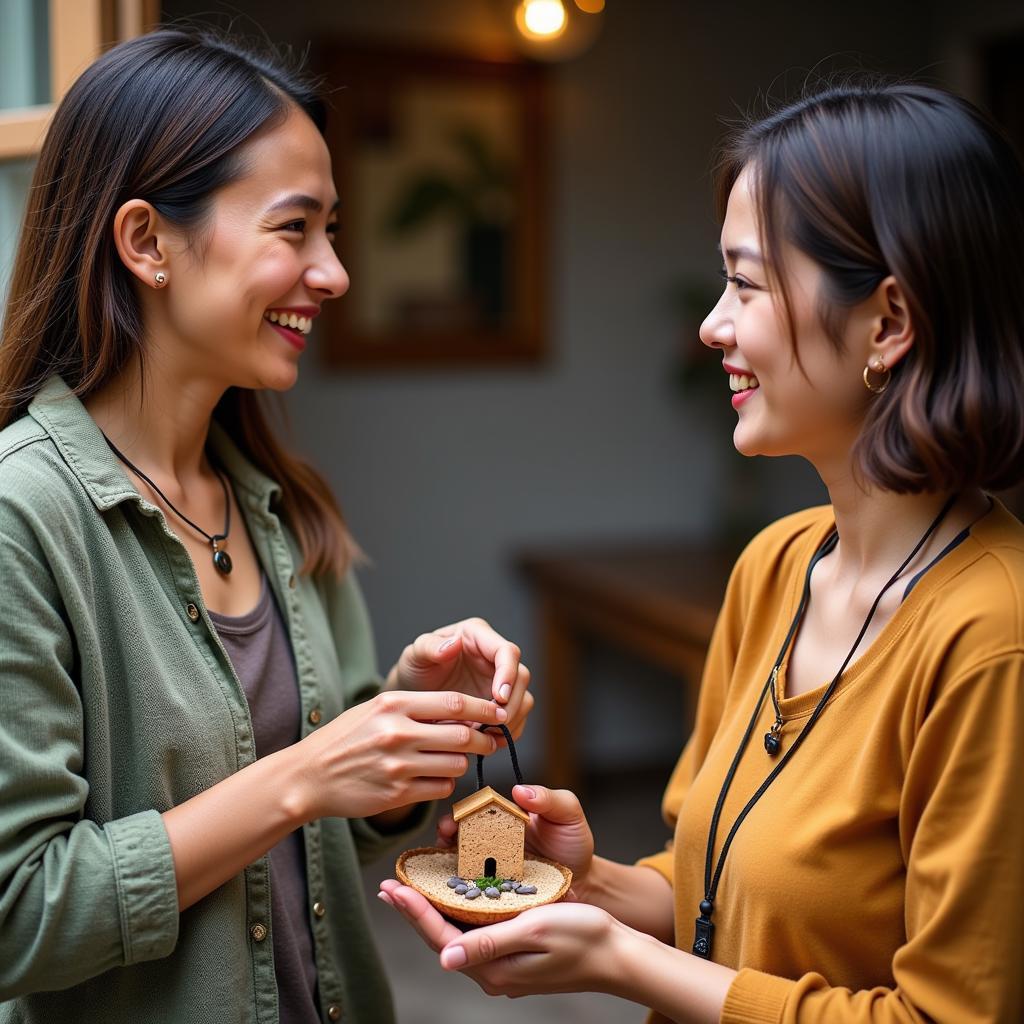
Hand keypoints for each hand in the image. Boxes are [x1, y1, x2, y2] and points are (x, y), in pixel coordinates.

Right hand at [294, 690, 505, 820]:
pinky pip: (441, 788)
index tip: (497, 713)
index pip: (455, 702)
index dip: (484, 708)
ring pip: (456, 764)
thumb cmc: (345, 739)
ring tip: (451, 760)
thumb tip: (464, 712)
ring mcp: (398, 765)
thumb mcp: (376, 709)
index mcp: (394, 704)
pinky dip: (444, 783)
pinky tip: (432, 778)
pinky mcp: (397, 793)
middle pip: (464, 734)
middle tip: (491, 741)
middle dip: (485, 739)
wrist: (308, 776)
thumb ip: (416, 708)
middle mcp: (398, 732)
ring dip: (462, 762)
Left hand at [378, 882, 624, 998]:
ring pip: (456, 933)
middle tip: (390, 884)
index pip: (440, 937)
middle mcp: (492, 970)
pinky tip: (451, 896)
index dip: (413, 911)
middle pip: (442, 936)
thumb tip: (445, 957)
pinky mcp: (513, 953)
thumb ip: (489, 942)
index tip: (392, 887)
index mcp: (493, 968)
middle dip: (414, 909)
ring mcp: (502, 964)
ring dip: (432, 909)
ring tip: (410, 887)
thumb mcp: (535, 930)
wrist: (618, 955)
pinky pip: (475, 931)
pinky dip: (458, 911)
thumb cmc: (583, 937)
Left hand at [387, 618, 533, 740]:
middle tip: (491, 724)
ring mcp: (500, 681)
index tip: (498, 698)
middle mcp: (495, 656)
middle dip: (510, 703)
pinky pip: (516, 718)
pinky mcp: (501, 703)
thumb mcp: (415, 655)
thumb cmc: (415, 667)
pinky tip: (489, 741)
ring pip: (523, 699)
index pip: (507, 651)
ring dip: (510, 720)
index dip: (508, 674)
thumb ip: (430, 647)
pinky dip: (507, 732)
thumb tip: (454, 644)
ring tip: (486, 735)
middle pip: (521, 677)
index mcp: (478, 635)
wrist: (414, 693)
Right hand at [435, 784, 594, 888]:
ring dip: (446, 860)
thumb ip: (549, 798)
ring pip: (458, 861)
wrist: (583, 883)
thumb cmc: (573, 843)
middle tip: (444, 836)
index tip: (453, 819)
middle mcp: (490, 839)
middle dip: (445, 833)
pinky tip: (454, 890)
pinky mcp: (492, 892)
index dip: (461, 812)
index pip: (475, 808)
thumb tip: (519, 790)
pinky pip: (471, 889)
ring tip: (445, 861)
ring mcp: (489, 867)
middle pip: (458, 833)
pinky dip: (459, 888)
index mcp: (503, 816)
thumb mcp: (568, 814)